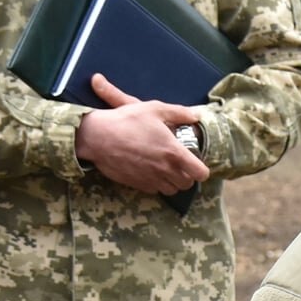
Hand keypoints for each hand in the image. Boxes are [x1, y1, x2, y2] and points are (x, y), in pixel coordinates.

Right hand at [74, 74, 208, 195]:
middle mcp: (165, 169)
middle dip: (188, 176)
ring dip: (173, 182)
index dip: (201, 169)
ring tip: (167, 169)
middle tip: (181, 164)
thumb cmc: (127, 120)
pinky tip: (151, 171)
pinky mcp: (138, 184)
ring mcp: (151, 179)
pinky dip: (157, 184)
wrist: (98, 137)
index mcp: (173, 152)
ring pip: (172, 191)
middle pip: (188, 184)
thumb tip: (195, 116)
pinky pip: (155, 190)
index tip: (196, 162)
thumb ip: (179, 113)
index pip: (200, 173)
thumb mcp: (154, 109)